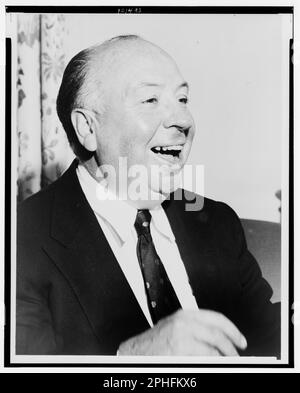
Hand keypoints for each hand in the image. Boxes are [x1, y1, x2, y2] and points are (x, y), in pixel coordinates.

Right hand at [118, 309, 246, 355]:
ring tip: (226, 362)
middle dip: (231, 347)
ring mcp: (182, 338)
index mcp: (184, 315)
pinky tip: (213, 364)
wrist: (134, 354)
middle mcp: (184, 323)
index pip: (216, 318)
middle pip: (218, 333)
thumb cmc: (153, 344)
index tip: (240, 340)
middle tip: (236, 356)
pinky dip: (213, 362)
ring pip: (214, 348)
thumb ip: (194, 328)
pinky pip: (205, 358)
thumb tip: (217, 337)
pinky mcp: (180, 352)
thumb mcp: (175, 328)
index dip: (232, 330)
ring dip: (224, 357)